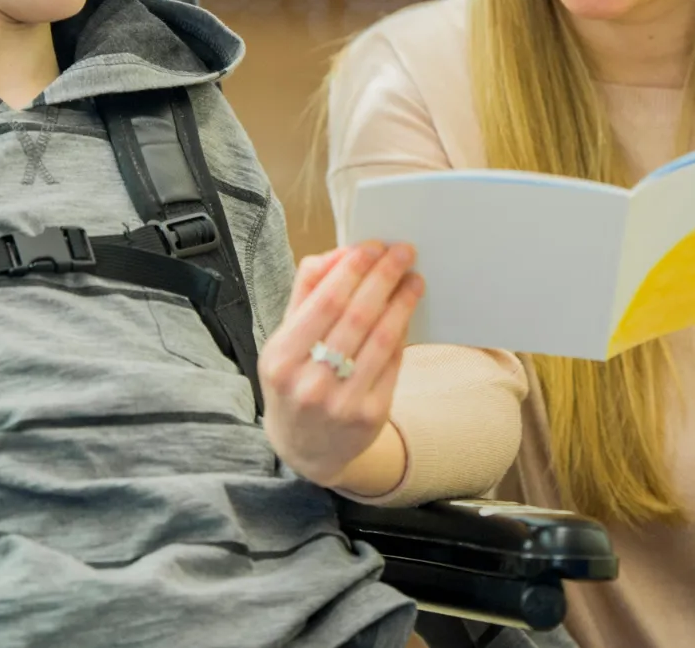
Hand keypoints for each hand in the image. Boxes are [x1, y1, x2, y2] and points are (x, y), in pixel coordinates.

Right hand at [259, 241, 423, 486]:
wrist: (303, 448)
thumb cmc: (293, 382)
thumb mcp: (284, 340)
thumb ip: (306, 293)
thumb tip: (339, 254)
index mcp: (281, 358)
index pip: (325, 302)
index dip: (353, 269)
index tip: (373, 246)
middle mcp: (310, 383)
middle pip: (357, 316)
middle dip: (383, 277)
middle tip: (402, 252)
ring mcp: (342, 403)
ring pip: (380, 339)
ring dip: (402, 302)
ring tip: (413, 278)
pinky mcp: (370, 416)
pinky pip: (391, 363)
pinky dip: (401, 333)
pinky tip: (406, 312)